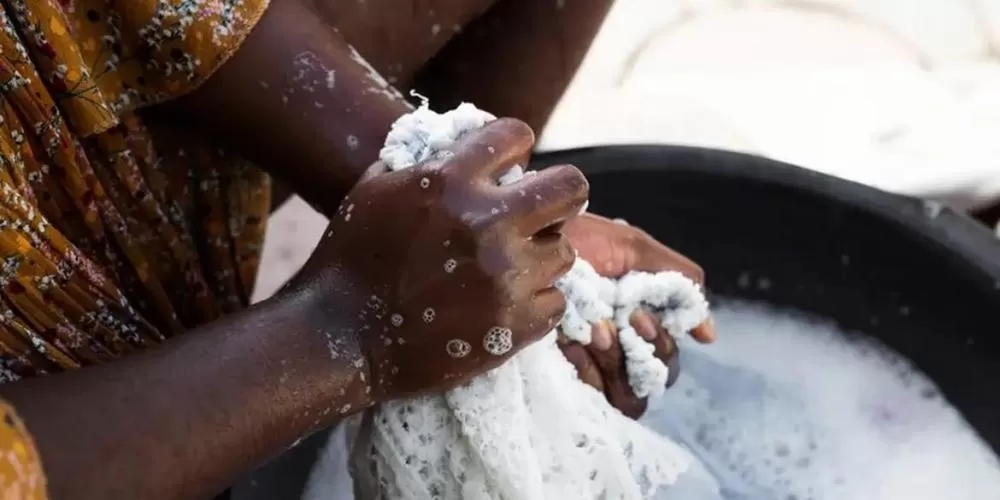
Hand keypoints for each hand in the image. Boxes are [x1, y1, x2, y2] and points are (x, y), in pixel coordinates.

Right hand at [292, 119, 588, 405]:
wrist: (340, 340)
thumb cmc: (349, 260)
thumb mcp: (374, 189)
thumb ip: (424, 160)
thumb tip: (462, 140)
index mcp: (450, 181)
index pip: (518, 136)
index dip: (514, 148)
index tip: (509, 165)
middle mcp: (488, 223)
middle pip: (572, 188)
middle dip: (557, 195)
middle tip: (539, 212)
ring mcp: (506, 277)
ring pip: (565, 251)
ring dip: (540, 255)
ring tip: (509, 267)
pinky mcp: (516, 325)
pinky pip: (555, 301)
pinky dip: (534, 302)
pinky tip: (504, 303)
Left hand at [559, 213, 714, 417]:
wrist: (525, 239)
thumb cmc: (575, 238)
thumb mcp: (632, 248)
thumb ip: (677, 284)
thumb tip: (708, 335)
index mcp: (634, 322)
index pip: (666, 358)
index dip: (663, 344)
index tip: (641, 319)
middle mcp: (615, 349)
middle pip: (655, 381)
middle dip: (643, 352)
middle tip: (619, 323)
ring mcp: (587, 366)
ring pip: (630, 398)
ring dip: (616, 362)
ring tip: (592, 331)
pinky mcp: (559, 376)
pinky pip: (595, 400)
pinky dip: (588, 372)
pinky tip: (569, 344)